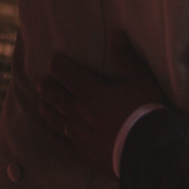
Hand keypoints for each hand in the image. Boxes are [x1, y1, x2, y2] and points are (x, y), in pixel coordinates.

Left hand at [38, 38, 165, 177]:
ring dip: (48, 111)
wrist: (148, 150)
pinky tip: (50, 136)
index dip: (59, 65)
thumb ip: (125, 57)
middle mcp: (79, 113)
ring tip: (42, 107)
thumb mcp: (140, 79)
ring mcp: (78, 135)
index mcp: (92, 92)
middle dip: (48, 89)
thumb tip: (115, 34)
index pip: (68, 74)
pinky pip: (61, 145)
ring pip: (56, 121)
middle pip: (57, 98)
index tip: (53, 60)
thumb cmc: (146, 111)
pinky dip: (53, 138)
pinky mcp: (83, 154)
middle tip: (40, 84)